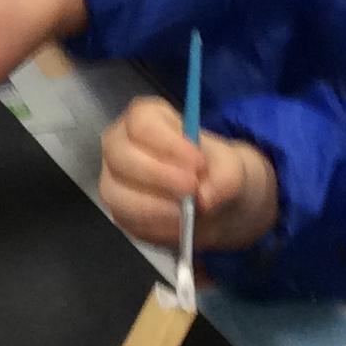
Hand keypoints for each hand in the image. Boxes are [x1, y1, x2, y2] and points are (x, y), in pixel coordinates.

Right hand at [100, 101, 279, 250]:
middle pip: (121, 155)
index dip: (167, 143)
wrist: (211, 203)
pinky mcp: (118, 211)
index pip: (141, 123)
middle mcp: (120, 145)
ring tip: (184, 213)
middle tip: (191, 188)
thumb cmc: (213, 171)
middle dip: (157, 174)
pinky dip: (152, 226)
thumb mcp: (231, 167)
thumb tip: (204, 198)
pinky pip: (124, 220)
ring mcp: (114, 179)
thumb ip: (226, 176)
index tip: (197, 162)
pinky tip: (176, 225)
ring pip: (116, 191)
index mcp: (146, 119)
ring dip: (152, 205)